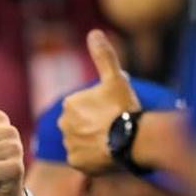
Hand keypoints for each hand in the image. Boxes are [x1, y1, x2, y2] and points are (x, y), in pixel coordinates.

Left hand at [58, 29, 140, 174]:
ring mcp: (68, 144)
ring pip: (82, 142)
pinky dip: (94, 158)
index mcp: (70, 103)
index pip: (83, 107)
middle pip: (80, 125)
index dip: (100, 110)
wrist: (132, 139)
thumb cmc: (124, 107)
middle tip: (114, 128)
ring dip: (93, 142)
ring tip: (113, 142)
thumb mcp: (115, 78)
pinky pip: (84, 160)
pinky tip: (108, 154)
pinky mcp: (75, 162)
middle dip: (94, 127)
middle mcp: (63, 124)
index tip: (114, 112)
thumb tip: (94, 32)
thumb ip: (103, 56)